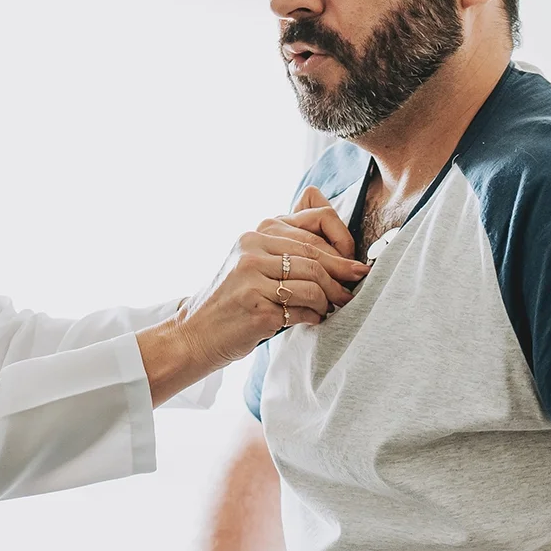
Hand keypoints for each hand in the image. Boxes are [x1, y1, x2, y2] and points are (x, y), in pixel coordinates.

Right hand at [137, 187, 367, 401]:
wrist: (195, 334)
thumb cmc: (232, 299)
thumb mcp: (251, 259)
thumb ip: (285, 239)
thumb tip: (327, 215)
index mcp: (256, 233)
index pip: (315, 223)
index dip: (343, 242)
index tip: (354, 260)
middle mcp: (252, 248)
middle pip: (316, 255)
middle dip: (342, 273)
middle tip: (354, 287)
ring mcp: (252, 278)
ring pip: (314, 283)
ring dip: (330, 299)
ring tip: (332, 308)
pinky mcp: (258, 308)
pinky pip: (304, 309)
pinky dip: (314, 316)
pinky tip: (312, 319)